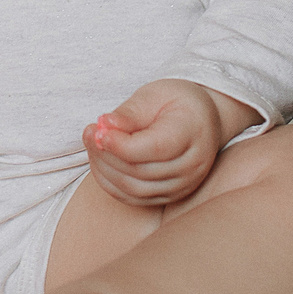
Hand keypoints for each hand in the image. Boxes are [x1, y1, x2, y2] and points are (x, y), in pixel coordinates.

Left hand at [83, 80, 262, 208]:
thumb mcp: (154, 95)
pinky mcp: (170, 196)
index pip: (155, 149)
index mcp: (193, 132)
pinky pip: (133, 198)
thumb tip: (104, 125)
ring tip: (93, 143)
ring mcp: (183, 185)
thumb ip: (130, 112)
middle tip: (90, 132)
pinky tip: (100, 161)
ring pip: (135, 189)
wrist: (203, 120)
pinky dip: (110, 183)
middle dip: (107, 154)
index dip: (121, 144)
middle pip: (141, 171)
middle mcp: (193, 165)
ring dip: (104, 169)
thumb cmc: (177, 102)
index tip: (97, 129)